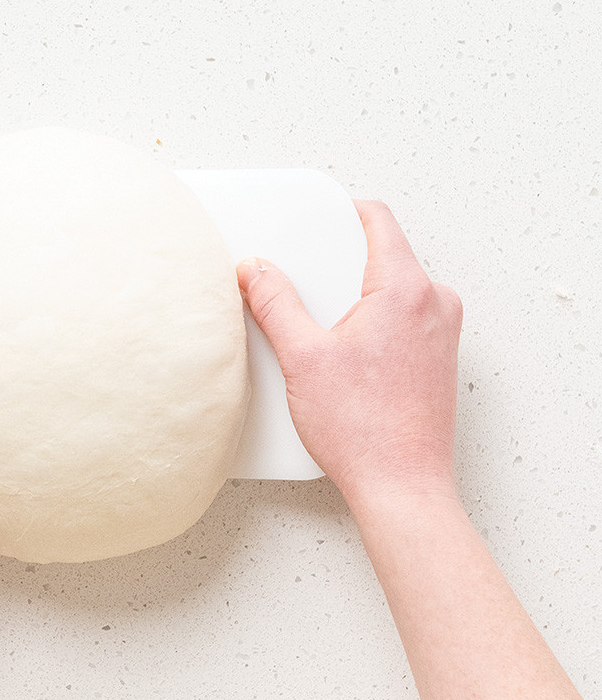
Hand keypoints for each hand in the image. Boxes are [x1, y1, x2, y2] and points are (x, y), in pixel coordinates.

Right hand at [236, 200, 462, 512]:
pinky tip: (343, 356)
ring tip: (321, 331)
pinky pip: (403, 319)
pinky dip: (371, 322)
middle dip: (338, 264)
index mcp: (406, 290)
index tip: (315, 218)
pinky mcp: (439, 358)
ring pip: (392, 289)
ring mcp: (443, 332)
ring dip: (354, 297)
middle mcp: (435, 304)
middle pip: (382, 255)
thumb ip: (275, 304)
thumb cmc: (363, 431)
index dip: (340, 212)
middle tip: (304, 286)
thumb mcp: (302, 357)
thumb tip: (255, 270)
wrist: (402, 487)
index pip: (377, 221)